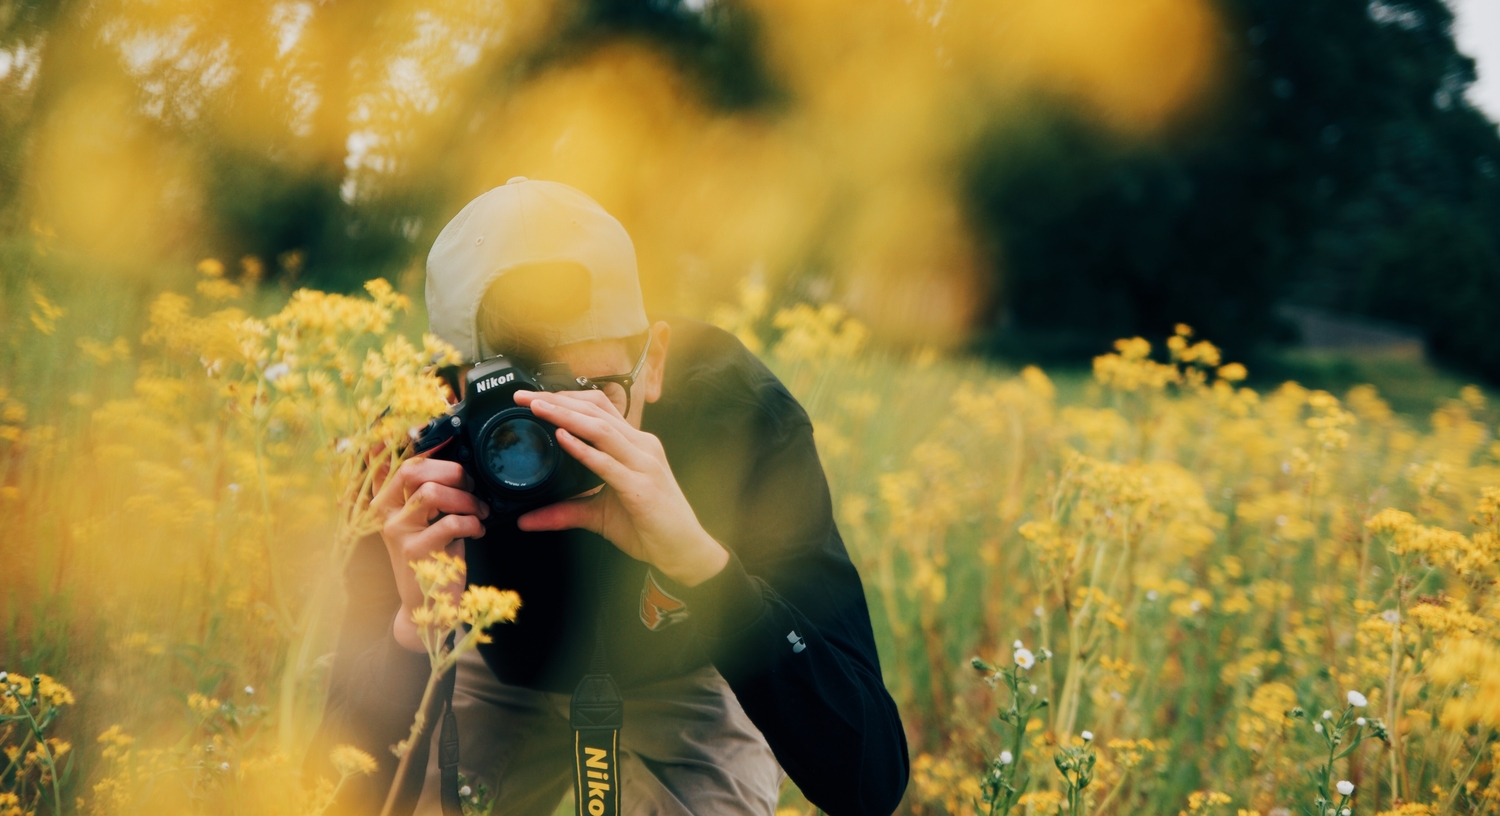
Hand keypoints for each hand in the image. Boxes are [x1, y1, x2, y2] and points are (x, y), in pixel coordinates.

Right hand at [372, 457, 489, 650]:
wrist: (428, 605)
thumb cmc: (434, 554)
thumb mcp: (427, 518)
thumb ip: (427, 490)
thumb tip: (447, 453)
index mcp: (386, 500)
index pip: (394, 462)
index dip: (415, 444)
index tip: (442, 436)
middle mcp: (385, 513)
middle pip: (412, 470)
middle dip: (451, 471)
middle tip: (471, 486)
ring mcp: (398, 532)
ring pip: (431, 493)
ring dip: (466, 499)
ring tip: (480, 511)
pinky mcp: (416, 552)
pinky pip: (450, 523)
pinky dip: (473, 523)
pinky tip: (478, 531)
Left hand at [514, 389, 728, 586]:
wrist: (684, 551)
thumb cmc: (649, 527)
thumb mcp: (599, 515)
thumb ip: (565, 511)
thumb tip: (526, 520)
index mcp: (634, 445)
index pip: (599, 409)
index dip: (567, 398)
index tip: (534, 397)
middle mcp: (641, 446)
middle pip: (596, 411)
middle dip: (558, 400)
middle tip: (523, 396)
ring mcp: (643, 464)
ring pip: (600, 429)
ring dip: (565, 415)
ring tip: (537, 408)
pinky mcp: (641, 486)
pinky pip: (607, 463)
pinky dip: (582, 448)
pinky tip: (562, 438)